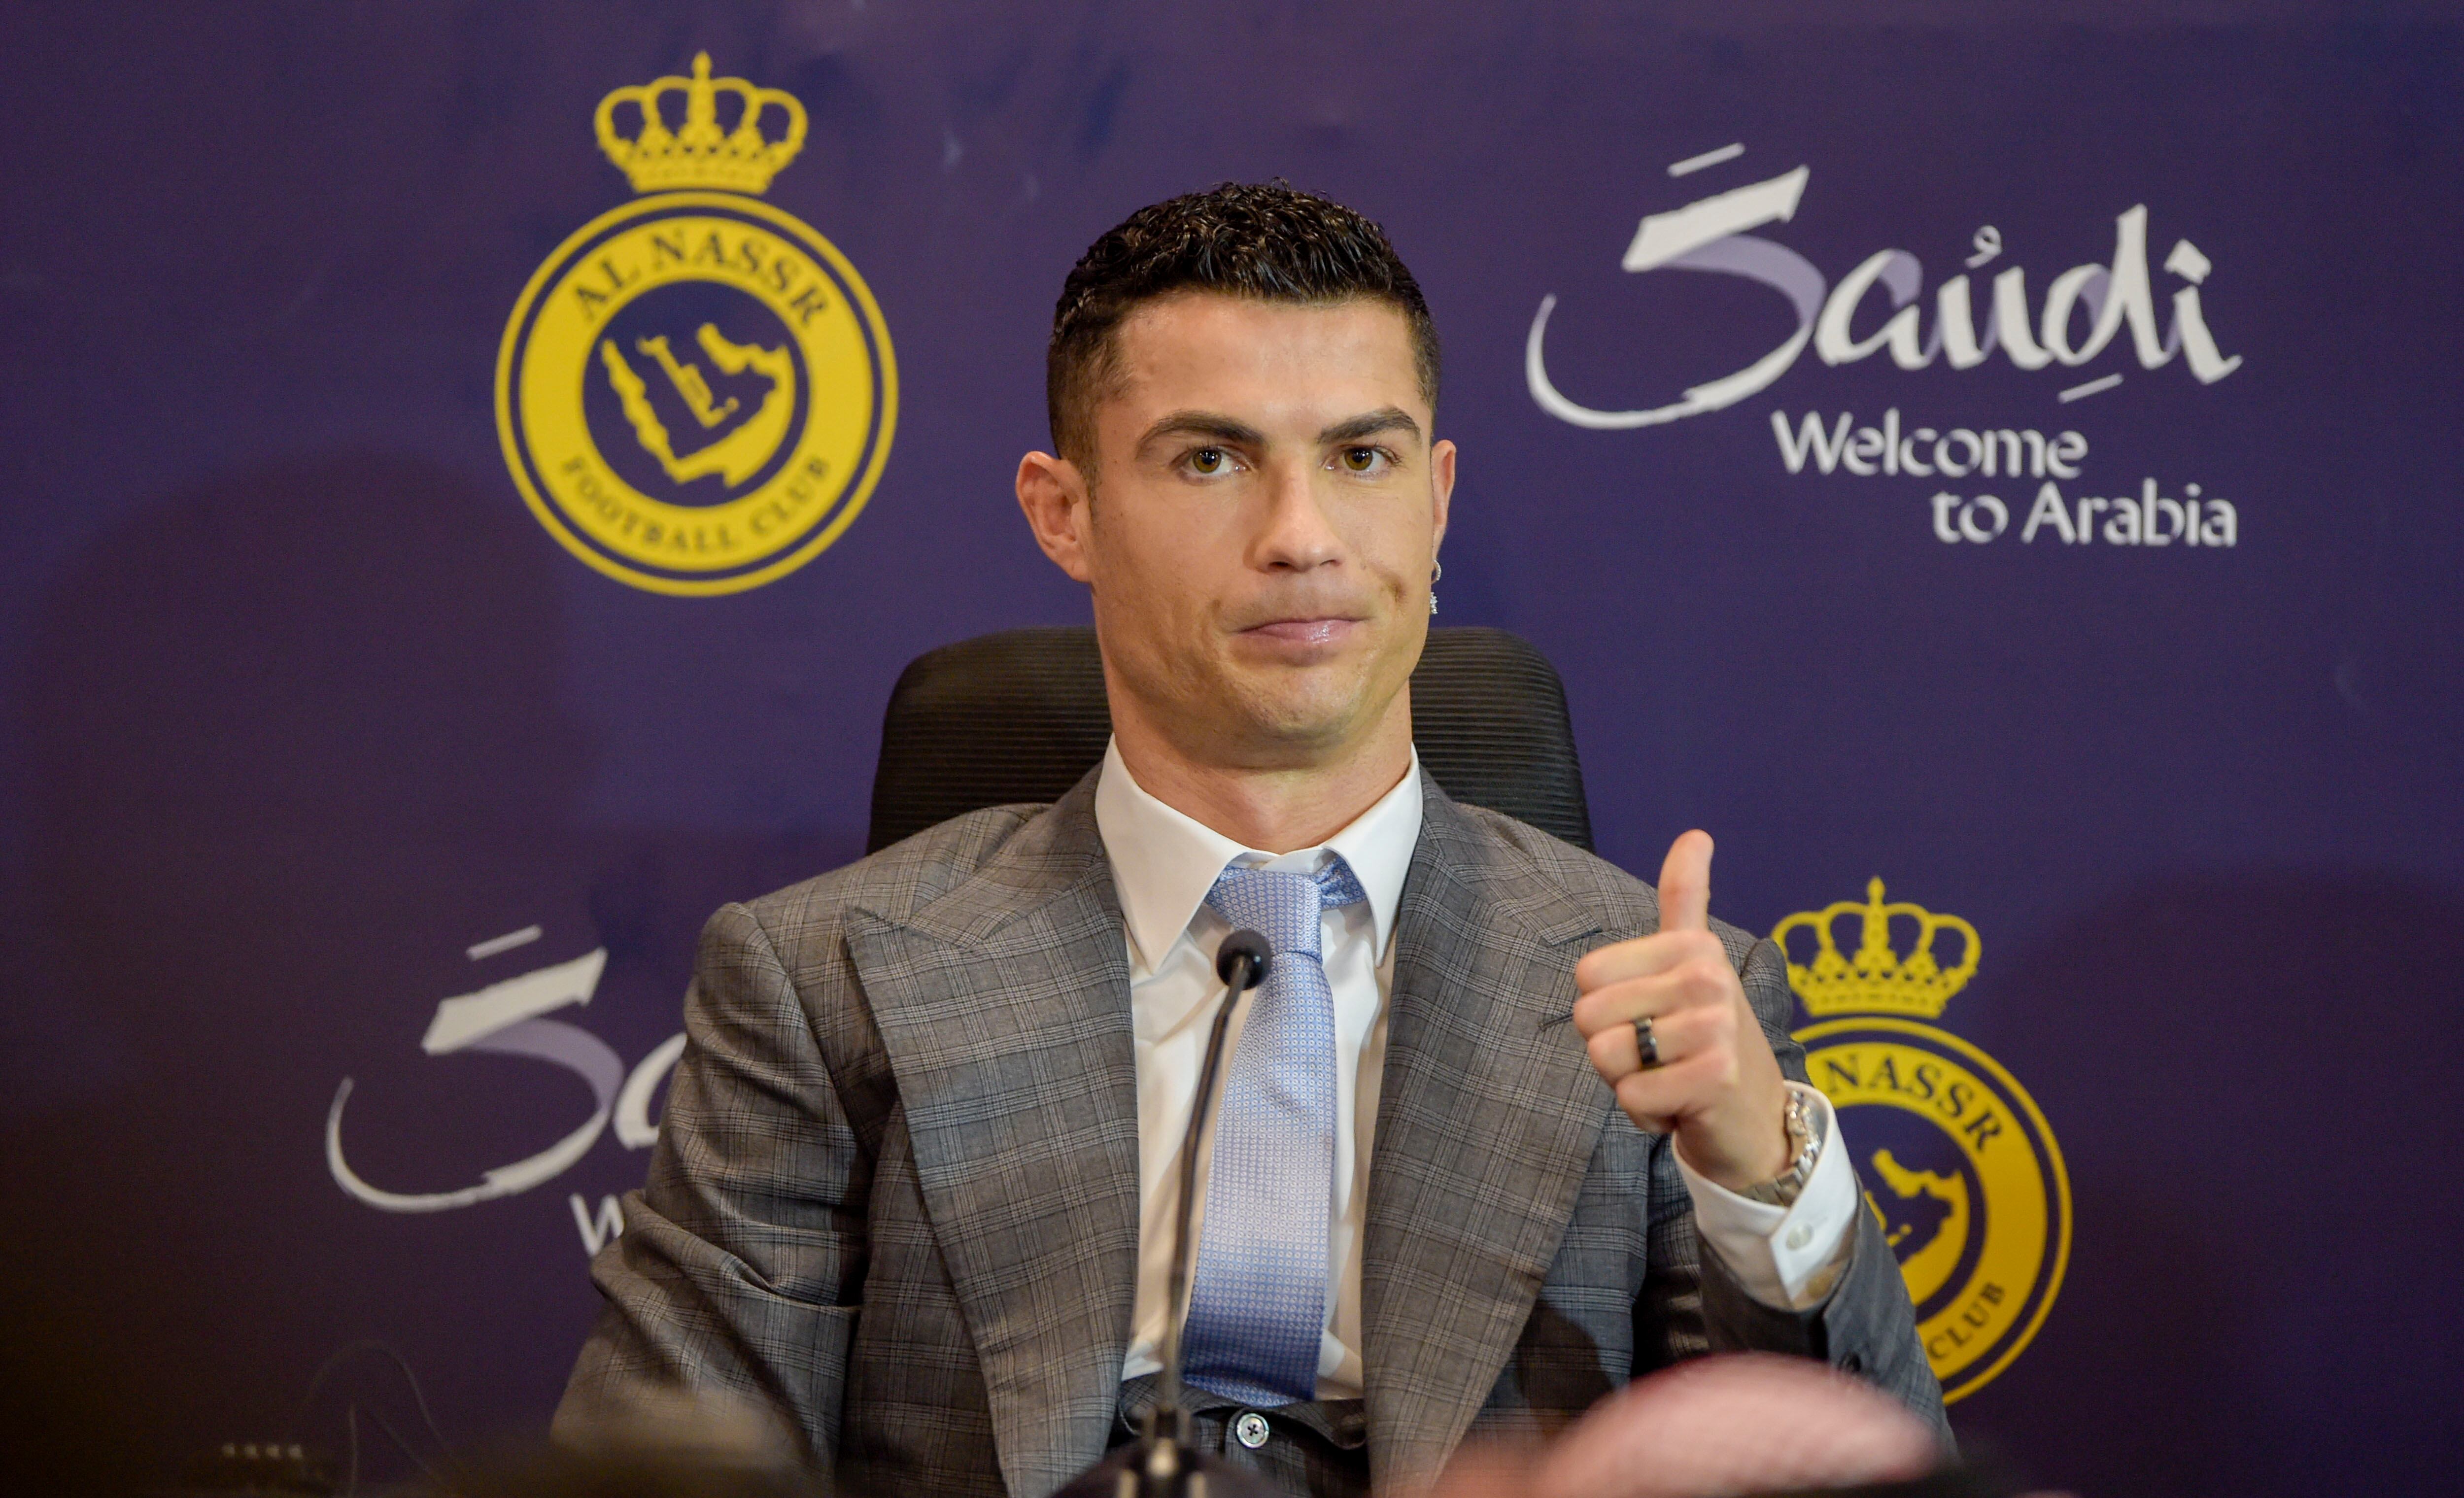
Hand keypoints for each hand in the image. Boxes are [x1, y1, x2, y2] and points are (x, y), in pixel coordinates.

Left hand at [1571, 831, 1791, 1191]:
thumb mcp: (1692, 964)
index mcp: (1692, 946)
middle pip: (1588, 1017)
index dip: (1604, 1008)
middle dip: (1613, 1049)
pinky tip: (1681, 1106)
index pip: (1586, 975)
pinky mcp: (1713, 1078)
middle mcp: (1707, 977)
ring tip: (1671, 1077)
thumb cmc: (1705, 1038)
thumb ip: (1685, 898)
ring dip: (1629, 1081)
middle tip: (1662, 1056)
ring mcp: (1715, 1028)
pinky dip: (1646, 1113)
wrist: (1755, 1117)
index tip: (1652, 1018)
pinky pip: (1629, 1097)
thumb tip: (1696, 833)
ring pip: (1604, 1056)